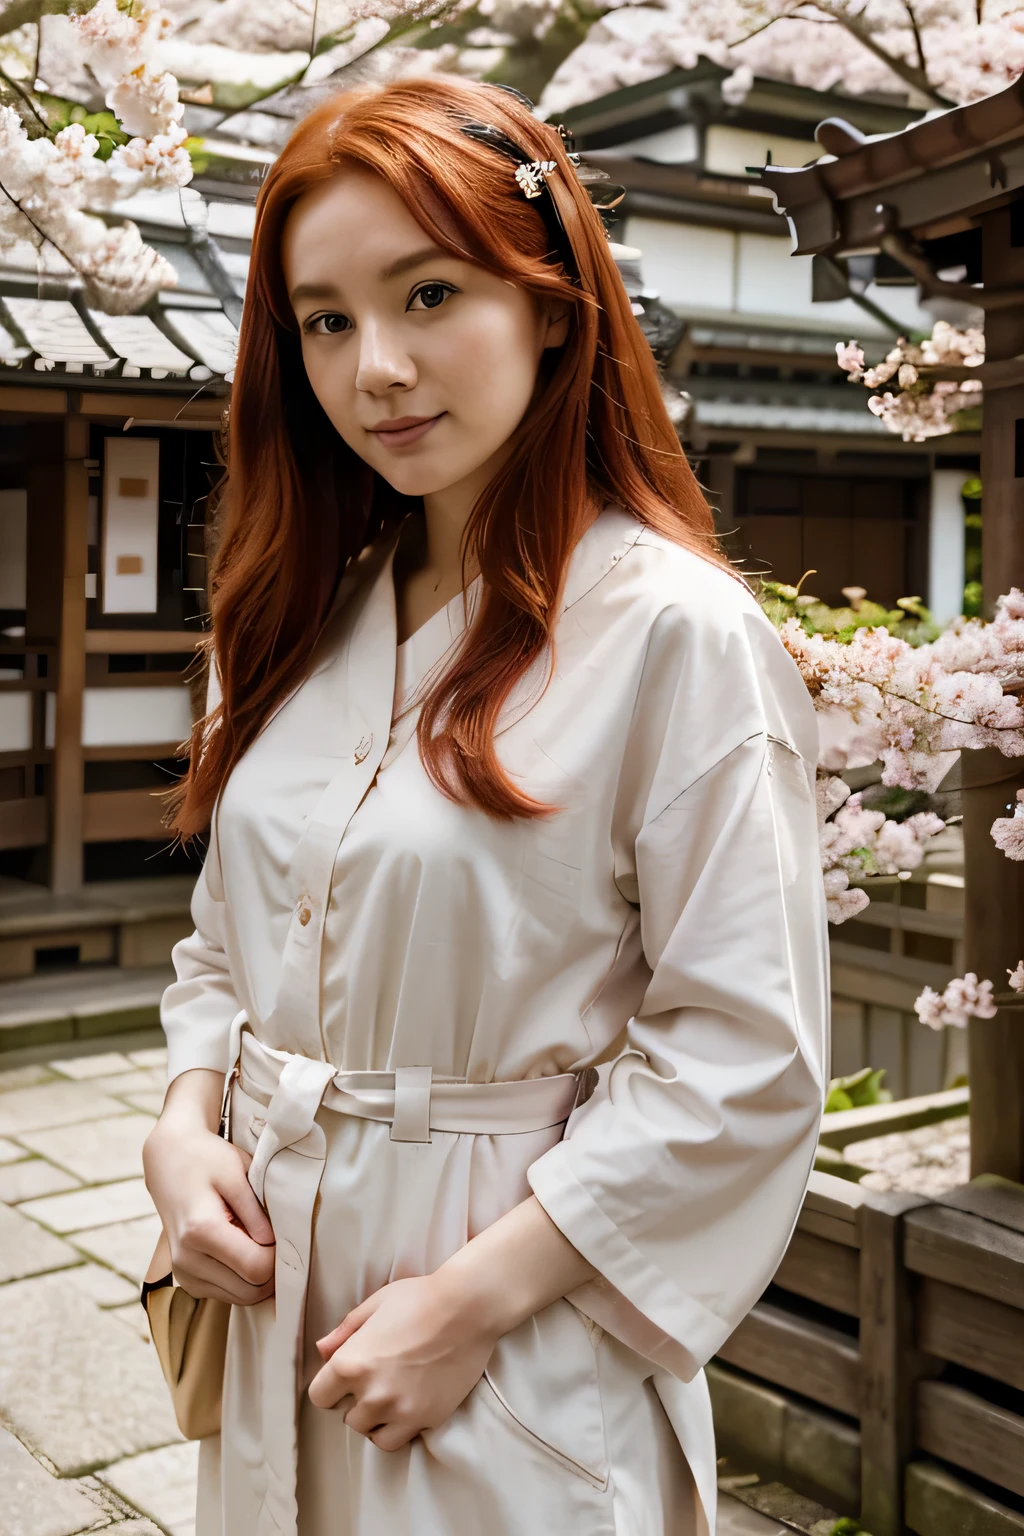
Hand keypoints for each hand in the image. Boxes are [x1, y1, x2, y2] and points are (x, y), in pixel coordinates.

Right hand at [143, 1068, 275, 1306]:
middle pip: (250, 1292)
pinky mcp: (185, 1279)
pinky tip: (242, 1249)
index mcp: (201, 1230)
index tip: (285, 1235)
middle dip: (272, 1271)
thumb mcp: (238, 1172)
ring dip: (258, 1277)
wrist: (168, 1159)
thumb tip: (275, 1245)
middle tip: (278, 1240)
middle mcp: (187, 1259)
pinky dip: (242, 1279)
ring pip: (240, 1298)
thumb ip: (257, 1213)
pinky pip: (227, 1294)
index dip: (279, 1257)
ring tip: (257, 1241)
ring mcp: (183, 1274)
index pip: (256, 1269)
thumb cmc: (206, 1159)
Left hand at [307, 1272, 498, 1450]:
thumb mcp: (375, 1305)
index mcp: (351, 1363)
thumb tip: (322, 1351)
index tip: (344, 1377)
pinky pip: (398, 1440)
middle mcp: (372, 1394)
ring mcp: (400, 1410)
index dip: (330, 1385)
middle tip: (376, 1379)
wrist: (468, 1309)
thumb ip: (344, 1331)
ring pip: (371, 1433)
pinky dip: (397, 1428)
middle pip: (347, 1417)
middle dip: (356, 1400)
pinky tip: (407, 1405)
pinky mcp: (427, 1419)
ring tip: (391, 1395)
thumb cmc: (419, 1298)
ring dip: (376, 1418)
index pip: (319, 1397)